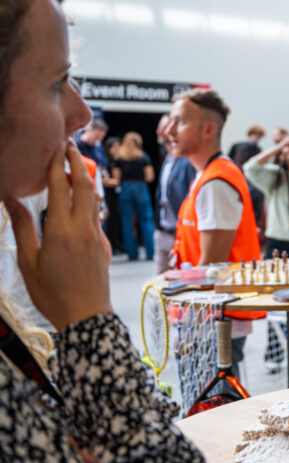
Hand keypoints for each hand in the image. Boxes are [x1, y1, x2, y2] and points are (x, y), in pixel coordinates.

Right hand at [3, 142, 110, 329]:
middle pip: (85, 186)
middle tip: (69, 146)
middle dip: (78, 162)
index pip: (61, 188)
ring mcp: (97, 235)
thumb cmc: (52, 293)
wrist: (86, 316)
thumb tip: (12, 201)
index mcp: (61, 230)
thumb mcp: (28, 261)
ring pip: (94, 199)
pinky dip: (88, 201)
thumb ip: (22, 228)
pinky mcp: (104, 244)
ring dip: (85, 180)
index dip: (58, 165)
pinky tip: (78, 200)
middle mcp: (84, 228)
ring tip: (74, 166)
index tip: (55, 147)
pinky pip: (96, 215)